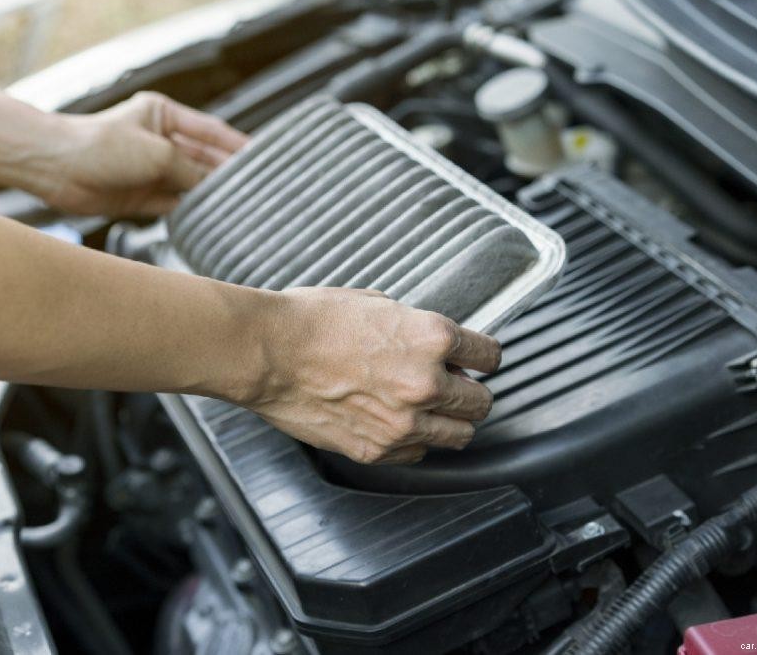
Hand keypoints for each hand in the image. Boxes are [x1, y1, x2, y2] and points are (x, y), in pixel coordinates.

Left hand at [41, 92, 246, 216]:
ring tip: (242, 206)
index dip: (237, 144)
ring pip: (192, 184)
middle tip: (259, 188)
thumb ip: (190, 170)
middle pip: (204, 160)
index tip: (263, 156)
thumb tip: (215, 186)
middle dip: (228, 173)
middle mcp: (160, 142)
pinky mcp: (142, 197)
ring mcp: (151, 170)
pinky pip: (175, 206)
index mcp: (164, 117)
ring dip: (211, 195)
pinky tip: (211, 219)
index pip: (211, 131)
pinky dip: (192, 212)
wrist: (55, 167)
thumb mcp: (157, 153)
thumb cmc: (99, 145)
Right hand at [242, 288, 500, 464]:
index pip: (489, 356)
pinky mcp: (376, 450)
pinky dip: (413, 441)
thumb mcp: (375, 302)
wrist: (267, 351)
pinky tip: (397, 423)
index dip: (484, 357)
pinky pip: (416, 454)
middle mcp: (426, 384)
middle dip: (471, 393)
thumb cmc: (311, 320)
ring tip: (430, 410)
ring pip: (458, 436)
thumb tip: (430, 341)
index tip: (479, 360)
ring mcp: (403, 423)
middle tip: (456, 387)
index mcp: (432, 339)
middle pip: (481, 403)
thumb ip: (413, 326)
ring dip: (450, 422)